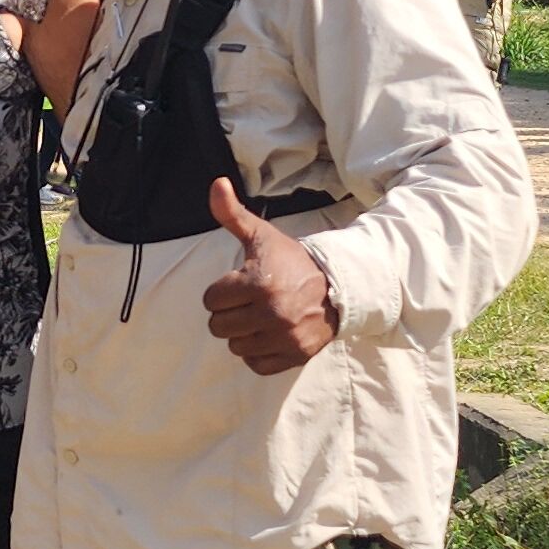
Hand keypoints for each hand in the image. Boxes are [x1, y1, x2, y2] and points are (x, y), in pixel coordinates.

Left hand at [202, 177, 337, 374]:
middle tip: (249, 302)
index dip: (222, 291)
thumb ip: (232, 213)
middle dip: (229, 313)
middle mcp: (271, 312)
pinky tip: (269, 334)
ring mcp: (284, 336)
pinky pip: (256, 364)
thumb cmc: (292, 260)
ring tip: (261, 317)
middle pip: (218, 326)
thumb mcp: (262, 235)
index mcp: (258, 282)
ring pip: (234, 346)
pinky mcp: (295, 355)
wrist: (338, 286)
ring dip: (243, 334)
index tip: (241, 283)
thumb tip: (216, 183)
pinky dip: (258, 353)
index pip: (210, 300)